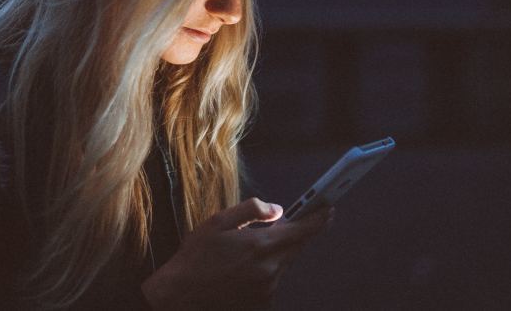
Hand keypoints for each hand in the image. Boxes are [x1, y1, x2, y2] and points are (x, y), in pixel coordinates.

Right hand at [141, 197, 332, 309]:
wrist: (182, 295)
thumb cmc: (197, 257)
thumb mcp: (218, 222)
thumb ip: (251, 210)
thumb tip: (278, 210)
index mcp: (261, 245)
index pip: (303, 230)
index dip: (319, 218)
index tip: (329, 209)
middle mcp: (269, 268)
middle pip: (296, 247)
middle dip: (293, 235)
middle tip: (282, 226)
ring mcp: (268, 288)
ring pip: (282, 264)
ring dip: (273, 255)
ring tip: (242, 255)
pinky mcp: (263, 302)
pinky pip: (272, 281)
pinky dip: (263, 273)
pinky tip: (240, 272)